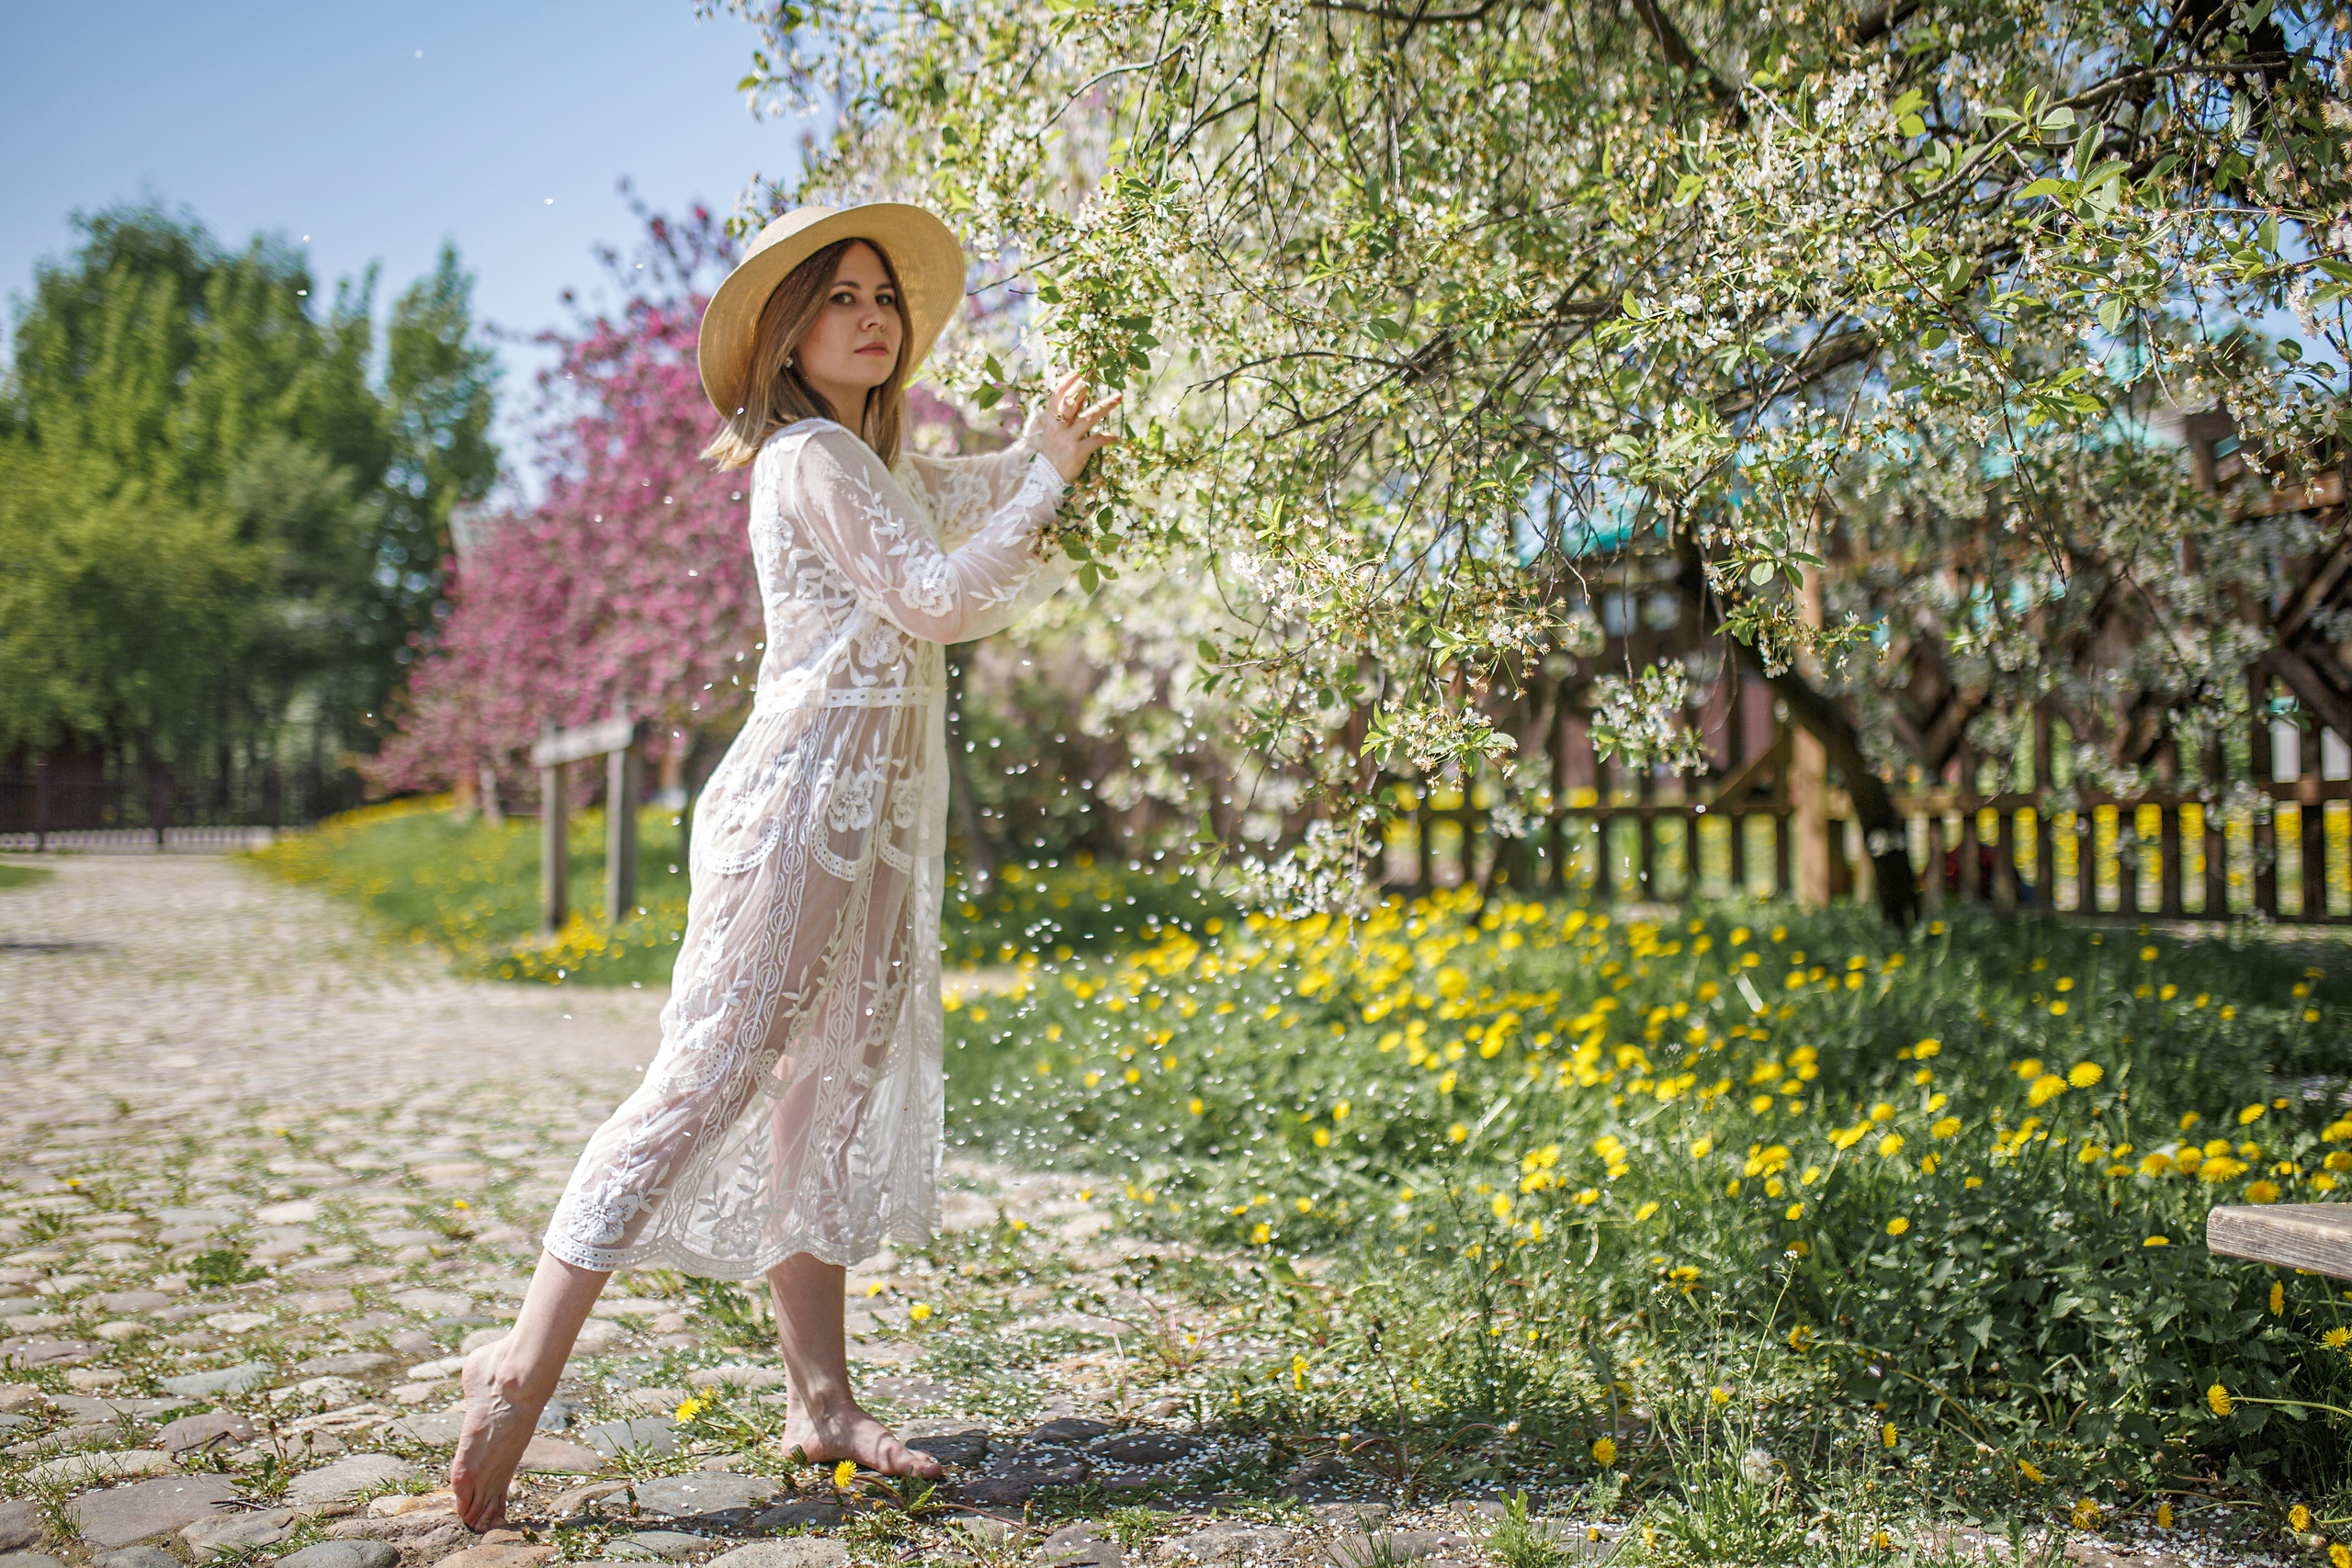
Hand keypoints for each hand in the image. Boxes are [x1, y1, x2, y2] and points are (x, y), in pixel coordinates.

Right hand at [1032, 369, 1120, 483]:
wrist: (1047, 480)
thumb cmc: (1054, 453)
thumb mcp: (1055, 432)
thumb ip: (1068, 415)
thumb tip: (1080, 395)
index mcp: (1050, 421)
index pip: (1056, 395)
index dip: (1066, 381)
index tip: (1078, 371)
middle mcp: (1058, 428)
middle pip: (1071, 401)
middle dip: (1083, 388)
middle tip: (1096, 378)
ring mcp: (1068, 439)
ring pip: (1089, 417)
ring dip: (1105, 406)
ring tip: (1118, 398)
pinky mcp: (1078, 452)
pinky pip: (1096, 440)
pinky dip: (1107, 437)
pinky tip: (1115, 437)